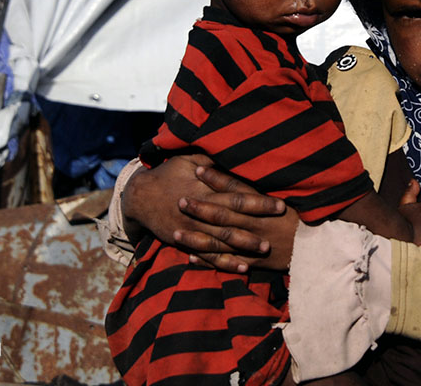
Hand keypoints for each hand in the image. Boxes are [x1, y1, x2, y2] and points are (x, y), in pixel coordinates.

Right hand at [122, 155, 287, 270]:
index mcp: (204, 189)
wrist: (140, 197)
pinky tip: (242, 268)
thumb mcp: (189, 159)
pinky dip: (225, 263)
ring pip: (222, 241)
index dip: (258, 200)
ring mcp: (193, 230)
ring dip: (244, 247)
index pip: (236, 195)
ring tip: (265, 251)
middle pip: (233, 219)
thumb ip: (213, 161)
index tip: (279, 205)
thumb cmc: (169, 173)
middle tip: (279, 230)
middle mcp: (200, 211)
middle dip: (257, 225)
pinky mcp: (186, 243)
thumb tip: (235, 152)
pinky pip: (208, 256)